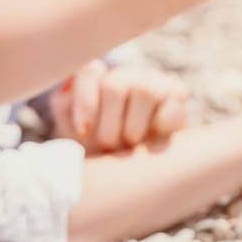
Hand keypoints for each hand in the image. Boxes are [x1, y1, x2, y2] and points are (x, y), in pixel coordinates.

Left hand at [50, 60, 190, 152]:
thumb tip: (64, 87)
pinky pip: (170, 105)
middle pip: (114, 86)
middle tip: (108, 146)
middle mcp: (124, 75)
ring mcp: (153, 81)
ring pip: (144, 91)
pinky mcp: (177, 95)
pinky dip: (160, 127)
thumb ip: (64, 107)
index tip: (83, 131)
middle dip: (109, 125)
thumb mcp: (73, 130)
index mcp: (97, 78)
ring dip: (133, 127)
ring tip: (130, 145)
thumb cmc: (97, 147)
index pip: (89, 72)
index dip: (85, 102)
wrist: (133, 169)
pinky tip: (152, 140)